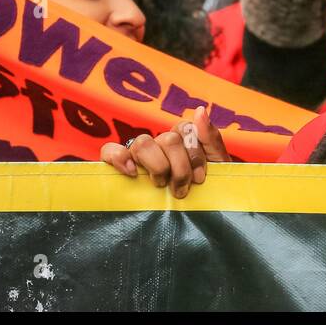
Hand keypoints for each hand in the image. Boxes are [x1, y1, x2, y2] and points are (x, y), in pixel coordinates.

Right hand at [100, 107, 230, 197]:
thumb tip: (200, 110)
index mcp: (182, 139)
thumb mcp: (216, 165)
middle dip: (180, 167)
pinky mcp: (118, 167)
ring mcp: (138, 155)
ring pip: (143, 142)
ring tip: (161, 186)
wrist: (195, 214)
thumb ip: (210, 138)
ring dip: (157, 166)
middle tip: (182, 189)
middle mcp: (159, 143)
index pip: (184, 129)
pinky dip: (119, 157)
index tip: (199, 179)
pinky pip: (109, 150)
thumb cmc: (203, 190)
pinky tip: (131, 172)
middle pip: (168, 139)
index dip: (194, 154)